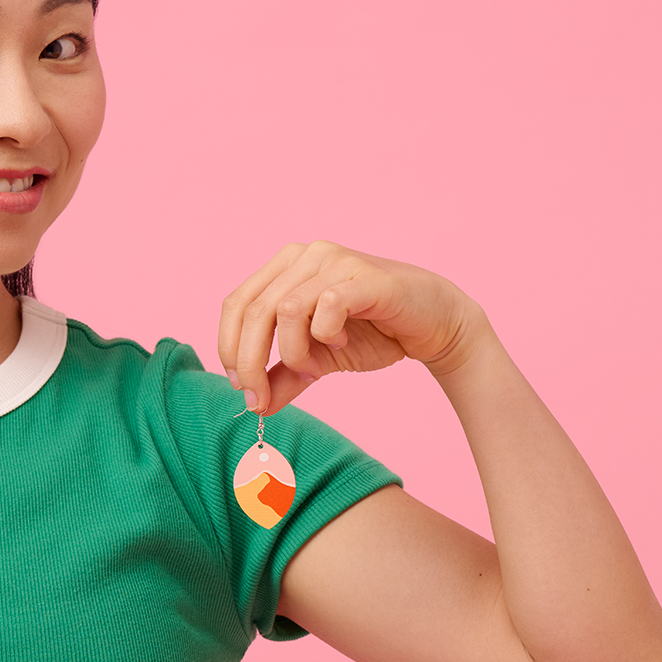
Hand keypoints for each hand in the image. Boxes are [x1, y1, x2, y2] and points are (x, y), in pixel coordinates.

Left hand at [217, 241, 492, 413]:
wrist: (433, 325)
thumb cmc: (375, 333)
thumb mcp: (319, 360)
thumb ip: (285, 376)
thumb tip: (254, 407)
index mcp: (285, 267)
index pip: (236, 303)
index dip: (228, 348)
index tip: (241, 388)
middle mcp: (305, 255)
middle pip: (252, 310)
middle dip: (250, 362)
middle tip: (260, 397)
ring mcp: (334, 260)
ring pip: (284, 310)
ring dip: (294, 351)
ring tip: (316, 365)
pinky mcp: (363, 276)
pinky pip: (325, 307)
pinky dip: (326, 335)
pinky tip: (342, 341)